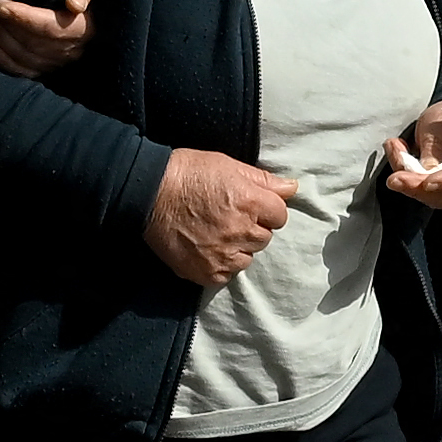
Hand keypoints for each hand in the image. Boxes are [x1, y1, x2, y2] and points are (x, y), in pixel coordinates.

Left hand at [0, 0, 92, 76]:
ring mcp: (55, 64)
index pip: (48, 27)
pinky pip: (19, 70)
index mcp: (80, 30)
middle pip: (30, 40)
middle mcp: (68, 51)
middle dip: (4, 20)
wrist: (87, 20)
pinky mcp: (43, 71)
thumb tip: (75, 4)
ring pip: (22, 54)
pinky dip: (1, 58)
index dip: (22, 16)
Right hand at [146, 146, 296, 285]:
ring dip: (237, 248)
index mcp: (251, 202)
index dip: (265, 209)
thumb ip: (264, 180)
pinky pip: (226, 275)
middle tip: (228, 216)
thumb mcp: (229, 165)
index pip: (280, 215)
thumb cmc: (189, 172)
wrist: (149, 192)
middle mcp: (241, 232)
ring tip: (215, 233)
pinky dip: (220, 264)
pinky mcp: (206, 272)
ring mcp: (224, 255)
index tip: (248, 204)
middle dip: (252, 228)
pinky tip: (206, 248)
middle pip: (264, 238)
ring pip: (247, 258)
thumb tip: (292, 188)